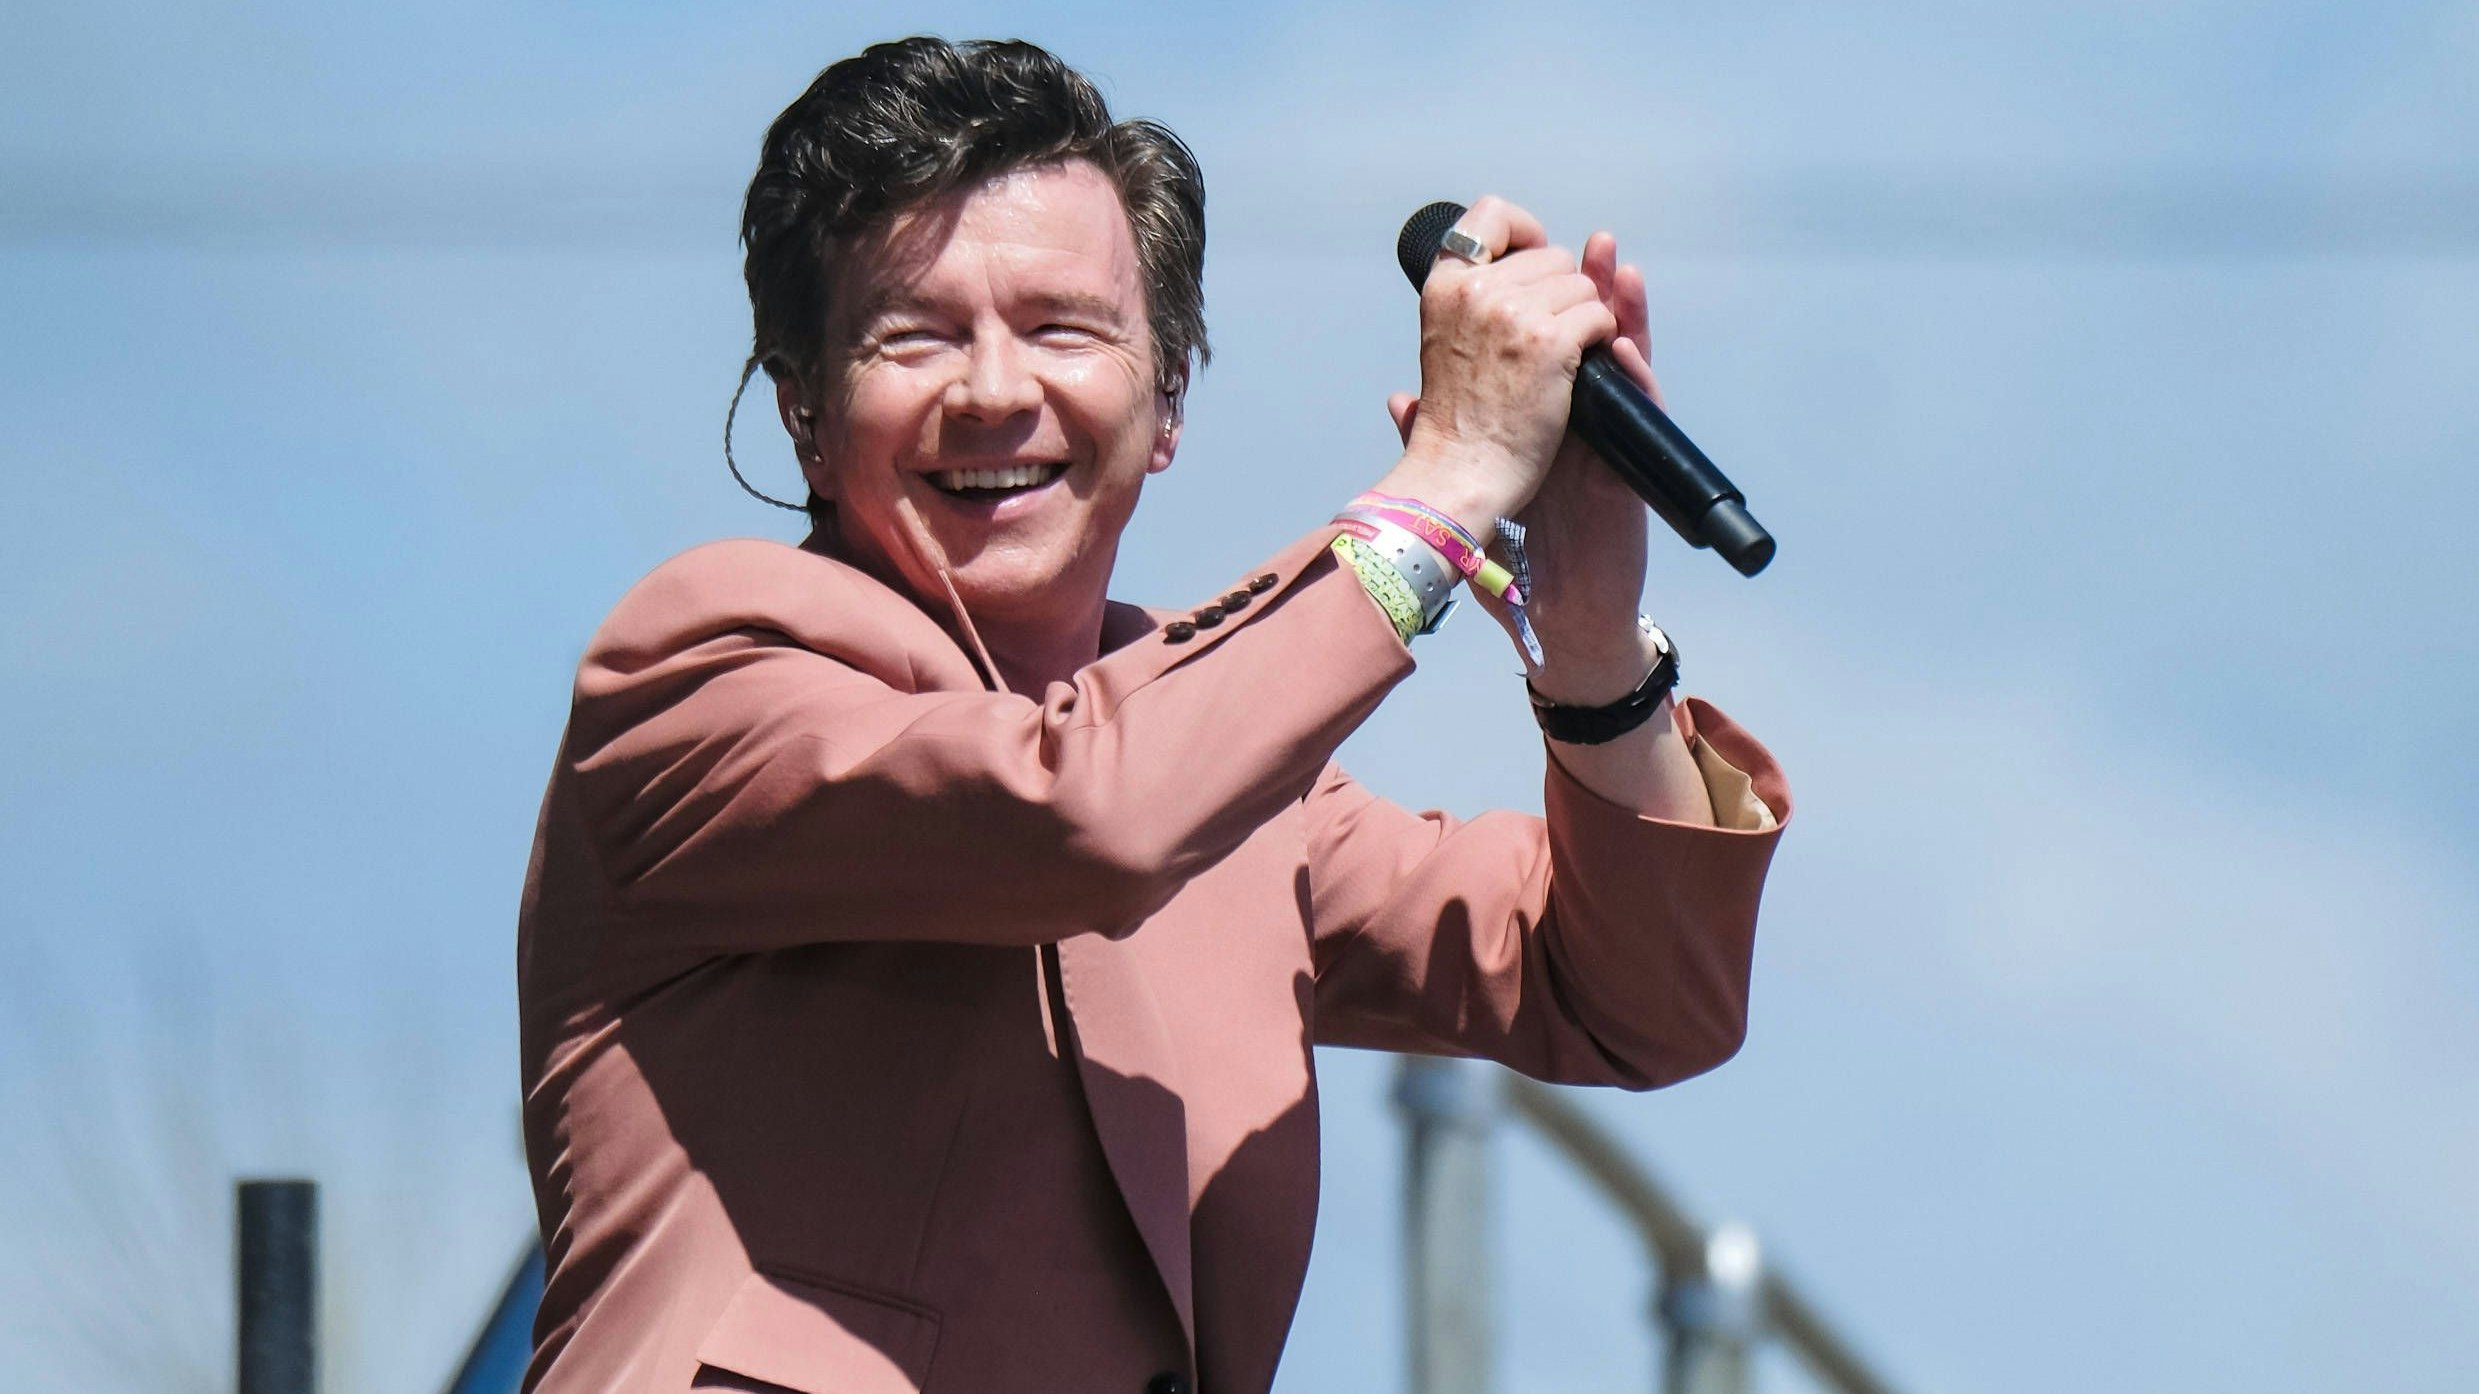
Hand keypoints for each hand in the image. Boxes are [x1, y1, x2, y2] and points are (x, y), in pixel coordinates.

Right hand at [1368, 195, 1617, 537]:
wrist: (1461, 473)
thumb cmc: (1454, 423)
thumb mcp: (1440, 343)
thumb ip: (1463, 302)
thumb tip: (1478, 263)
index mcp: (1444, 286)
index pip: (1491, 215)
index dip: (1523, 232)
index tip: (1536, 258)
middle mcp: (1477, 290)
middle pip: (1551, 257)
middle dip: (1561, 292)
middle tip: (1548, 339)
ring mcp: (1516, 314)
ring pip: (1583, 286)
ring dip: (1584, 320)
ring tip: (1560, 362)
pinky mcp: (1552, 342)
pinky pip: (1599, 316)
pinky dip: (1600, 342)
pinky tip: (1582, 369)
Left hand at [1387, 231, 1664, 701]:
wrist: (1558, 608)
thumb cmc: (1517, 550)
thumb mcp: (1473, 485)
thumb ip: (1437, 440)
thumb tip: (1396, 398)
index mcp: (1539, 408)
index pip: (1545, 335)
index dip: (1540, 294)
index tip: (1526, 254)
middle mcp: (1577, 413)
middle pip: (1587, 333)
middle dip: (1586, 287)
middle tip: (1585, 247)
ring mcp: (1610, 437)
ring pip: (1625, 358)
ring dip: (1624, 310)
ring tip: (1618, 265)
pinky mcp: (1632, 465)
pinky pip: (1644, 409)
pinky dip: (1640, 373)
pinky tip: (1631, 343)